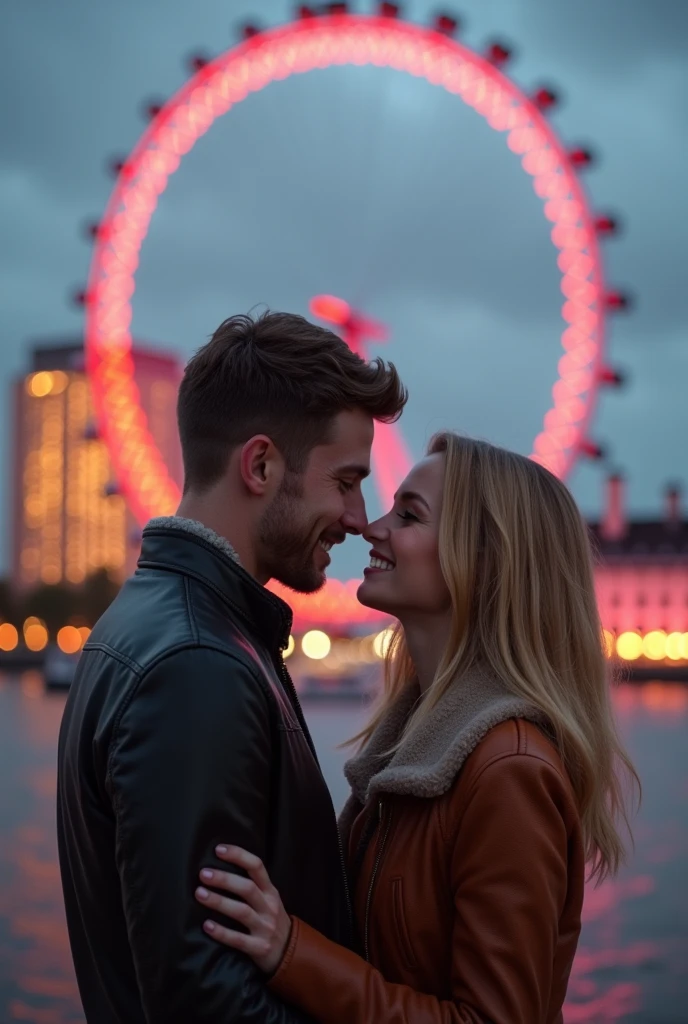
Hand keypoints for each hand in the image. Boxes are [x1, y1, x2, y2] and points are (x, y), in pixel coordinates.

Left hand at [196, 845, 291, 974]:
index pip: (257, 867)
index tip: (218, 850)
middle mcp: (269, 907)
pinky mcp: (259, 948)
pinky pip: (238, 939)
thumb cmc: (271, 920)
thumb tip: (220, 867)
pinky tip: (206, 926)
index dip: (238, 856)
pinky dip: (221, 932)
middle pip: (247, 888)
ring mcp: (265, 928)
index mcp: (270, 891)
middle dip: (224, 879)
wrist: (290, 954)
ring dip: (219, 902)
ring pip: (242, 912)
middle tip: (203, 874)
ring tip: (199, 894)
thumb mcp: (268, 900)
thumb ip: (252, 886)